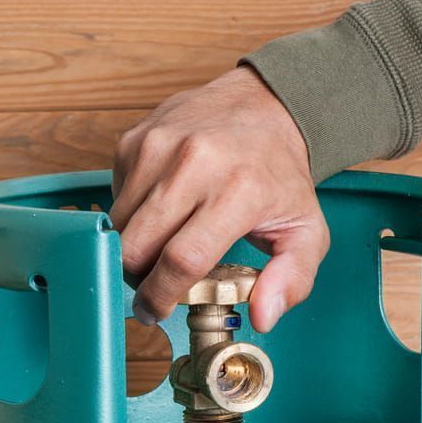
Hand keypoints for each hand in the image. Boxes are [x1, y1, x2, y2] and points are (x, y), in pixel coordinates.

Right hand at [111, 66, 328, 332]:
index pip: (183, 259)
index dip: (162, 295)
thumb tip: (263, 317)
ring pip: (118, 224)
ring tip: (160, 247)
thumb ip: (292, 279)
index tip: (155, 310)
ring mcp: (159, 147)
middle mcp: (194, 164)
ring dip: (132, 246)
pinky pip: (115, 195)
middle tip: (152, 285)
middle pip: (137, 245)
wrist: (264, 105)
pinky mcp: (135, 139)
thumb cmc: (280, 174)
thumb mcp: (306, 230)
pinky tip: (160, 210)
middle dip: (138, 278)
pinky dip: (131, 214)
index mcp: (239, 190)